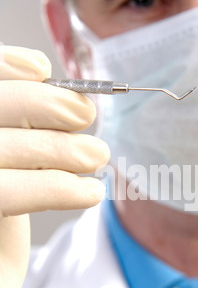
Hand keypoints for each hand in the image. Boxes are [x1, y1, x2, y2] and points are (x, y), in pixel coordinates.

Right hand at [0, 46, 109, 287]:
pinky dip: (56, 188)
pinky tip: (90, 193)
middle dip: (42, 104)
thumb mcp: (15, 163)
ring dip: (59, 148)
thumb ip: (27, 130)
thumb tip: (73, 99)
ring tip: (98, 157)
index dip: (4, 66)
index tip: (43, 70)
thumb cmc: (4, 220)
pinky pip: (8, 191)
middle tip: (86, 117)